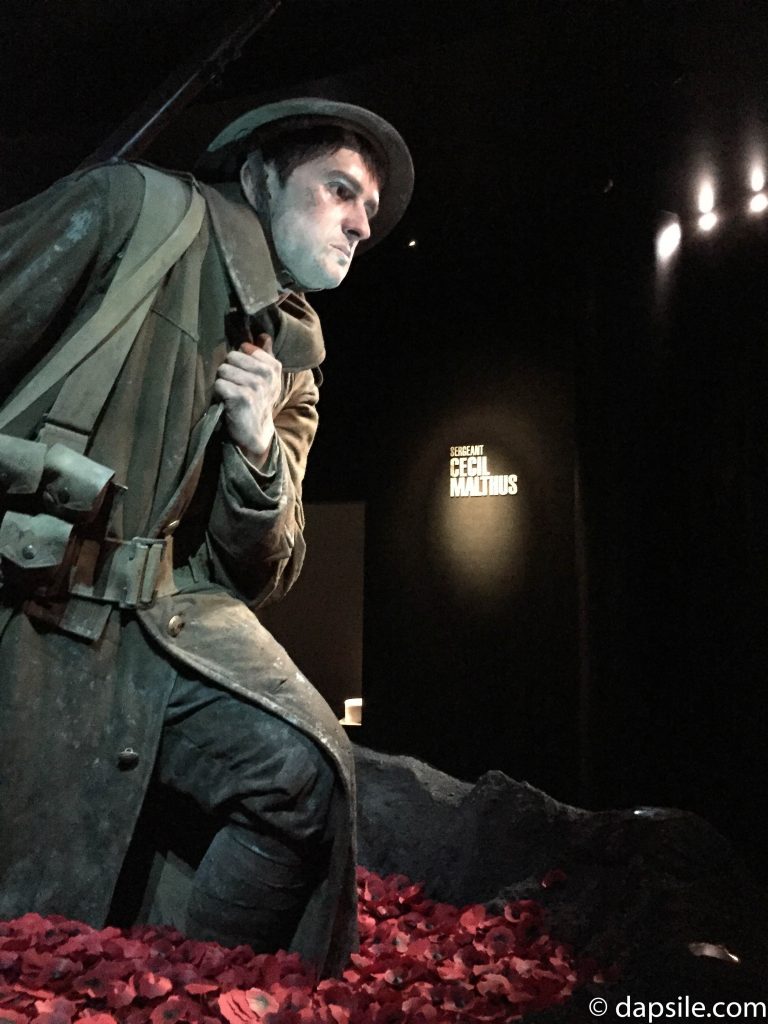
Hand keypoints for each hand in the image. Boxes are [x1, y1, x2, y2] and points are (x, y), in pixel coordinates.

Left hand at [213, 333, 281, 468]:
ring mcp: (256, 386)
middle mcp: (267, 375)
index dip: (239, 361)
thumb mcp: (267, 379)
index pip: (244, 348)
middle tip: (235, 386)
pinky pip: (220, 384)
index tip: (244, 375)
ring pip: (223, 370)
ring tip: (231, 394)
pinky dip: (219, 393)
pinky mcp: (242, 397)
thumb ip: (265, 355)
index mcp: (273, 367)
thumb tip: (263, 334)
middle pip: (231, 357)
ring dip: (223, 382)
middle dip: (229, 371)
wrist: (256, 432)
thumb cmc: (258, 401)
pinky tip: (227, 401)